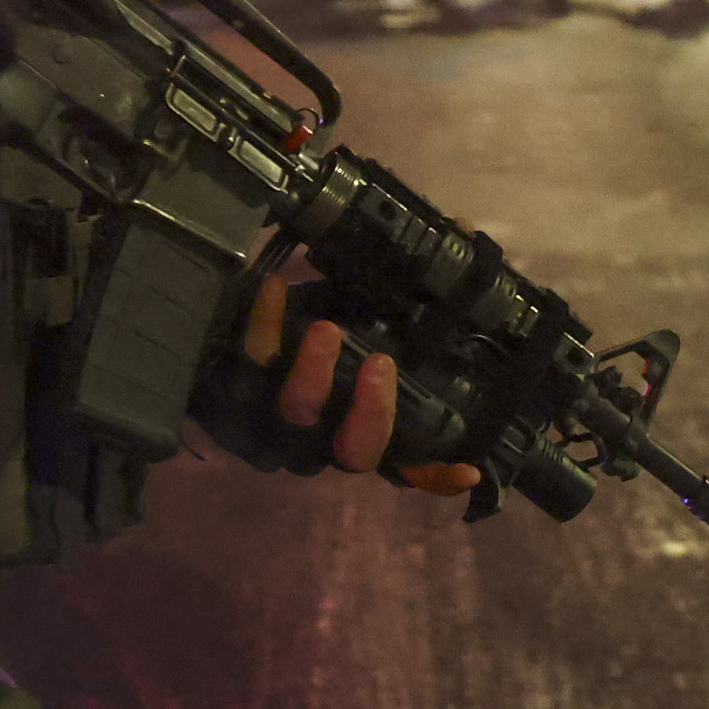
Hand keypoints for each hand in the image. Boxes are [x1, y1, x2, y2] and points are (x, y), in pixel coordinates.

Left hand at [245, 260, 482, 494]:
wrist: (246, 314)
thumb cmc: (330, 315)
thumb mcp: (380, 305)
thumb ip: (422, 286)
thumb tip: (462, 232)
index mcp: (366, 429)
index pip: (411, 468)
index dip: (438, 476)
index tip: (468, 468)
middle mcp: (326, 437)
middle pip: (351, 452)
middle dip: (371, 415)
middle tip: (383, 364)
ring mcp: (280, 418)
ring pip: (296, 416)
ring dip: (312, 377)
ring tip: (326, 330)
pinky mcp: (239, 388)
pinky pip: (249, 366)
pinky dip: (264, 328)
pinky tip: (277, 287)